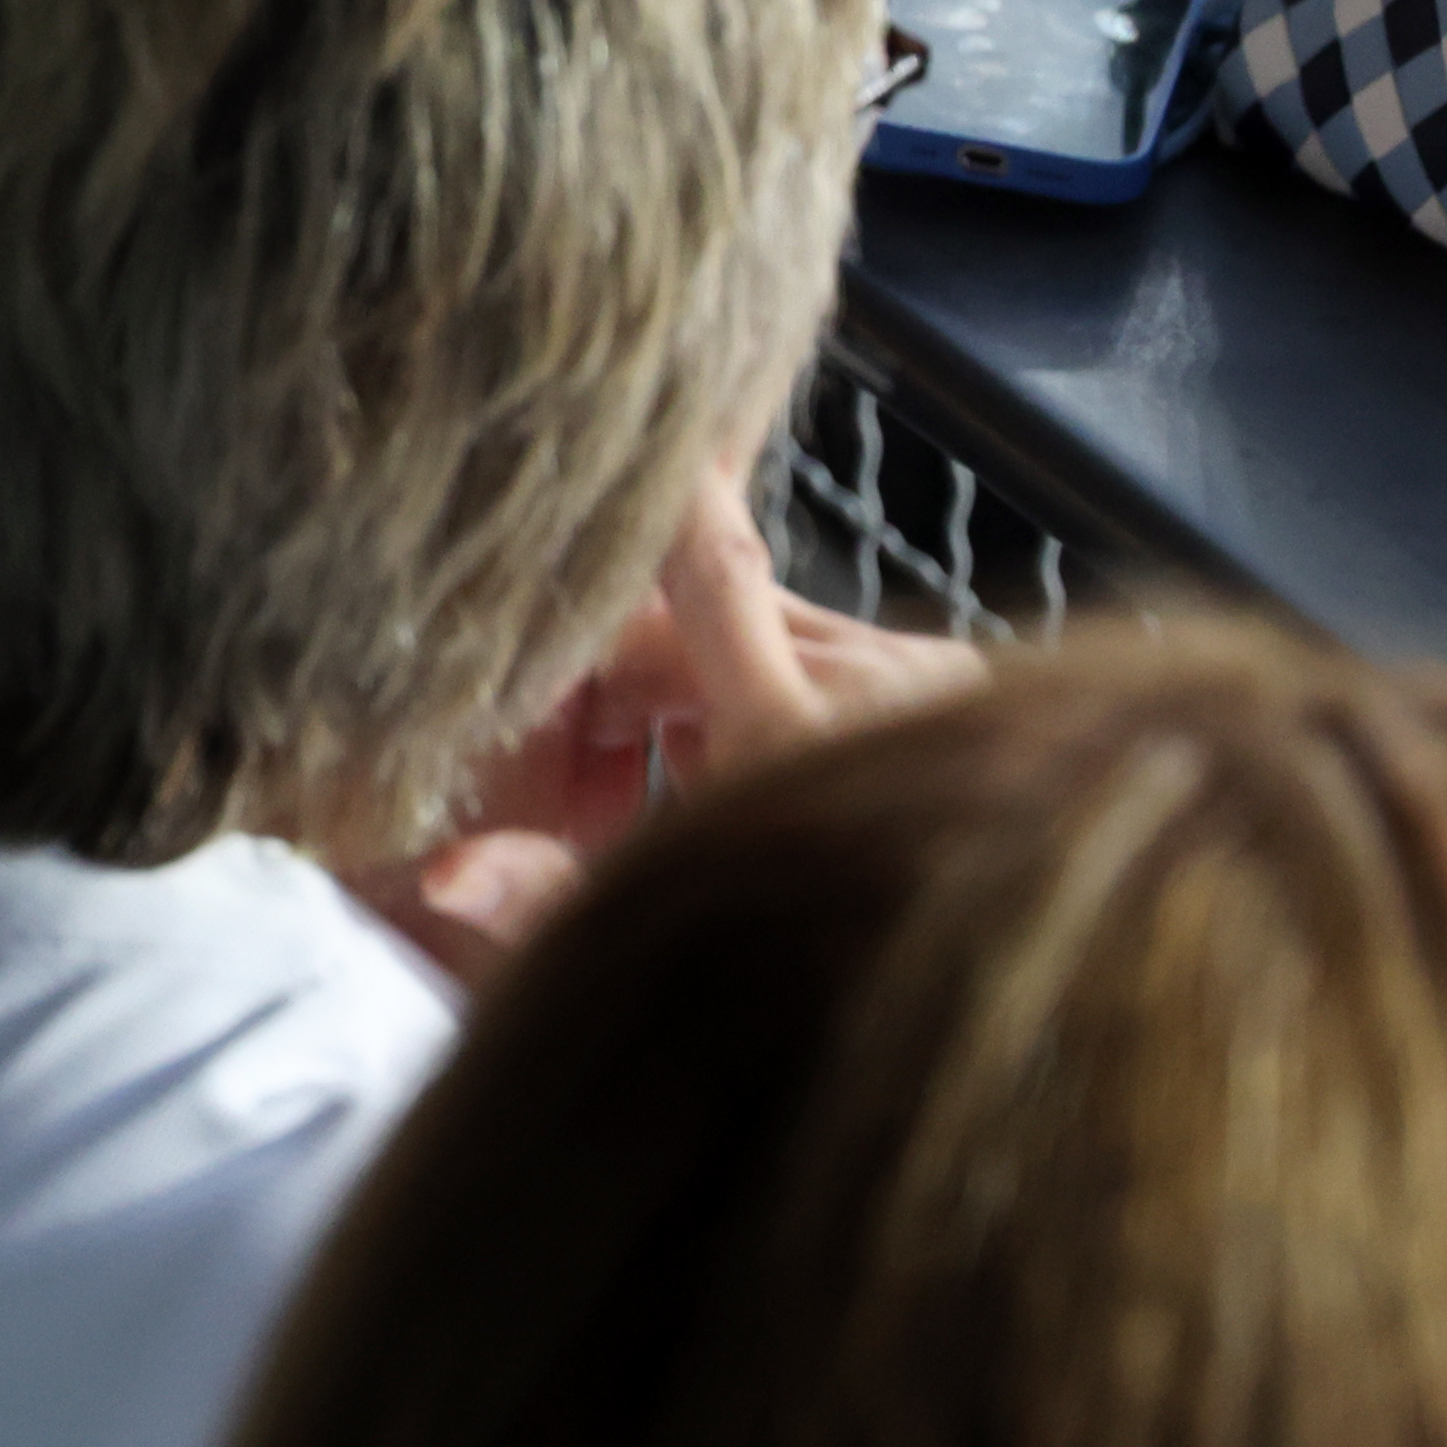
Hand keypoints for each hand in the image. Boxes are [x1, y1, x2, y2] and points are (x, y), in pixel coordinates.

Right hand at [369, 472, 987, 973]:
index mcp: (794, 735)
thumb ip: (550, 895)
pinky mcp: (965, 693)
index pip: (708, 563)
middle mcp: (875, 687)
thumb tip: (437, 877)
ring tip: (665, 782)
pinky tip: (741, 772)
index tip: (613, 441)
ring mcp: (932, 684)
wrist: (1009, 1005)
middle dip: (636, 664)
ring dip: (704, 681)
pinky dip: (775, 691)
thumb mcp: (669, 939)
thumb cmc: (813, 994)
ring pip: (778, 629)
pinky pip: (841, 657)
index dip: (654, 499)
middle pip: (720, 608)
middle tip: (579, 747)